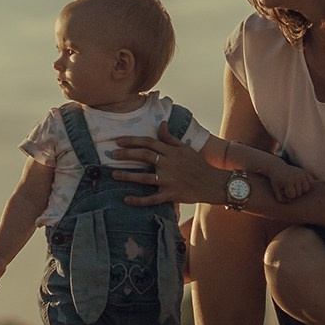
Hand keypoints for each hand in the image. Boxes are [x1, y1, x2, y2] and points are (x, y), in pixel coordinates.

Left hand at [107, 124, 231, 207]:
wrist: (213, 183)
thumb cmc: (198, 165)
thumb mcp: (185, 148)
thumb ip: (170, 138)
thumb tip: (161, 124)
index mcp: (172, 152)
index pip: (149, 142)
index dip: (133, 141)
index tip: (119, 141)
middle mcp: (169, 164)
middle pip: (144, 156)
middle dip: (126, 155)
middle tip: (112, 155)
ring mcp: (170, 180)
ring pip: (145, 177)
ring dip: (128, 176)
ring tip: (113, 174)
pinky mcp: (171, 195)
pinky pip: (152, 199)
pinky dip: (139, 200)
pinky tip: (126, 199)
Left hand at [268, 166, 314, 201]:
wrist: (277, 167)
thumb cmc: (276, 180)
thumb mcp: (275, 190)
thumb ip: (281, 199)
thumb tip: (291, 201)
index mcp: (288, 181)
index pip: (292, 196)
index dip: (288, 195)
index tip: (283, 191)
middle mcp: (296, 177)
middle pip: (300, 193)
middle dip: (294, 193)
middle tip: (288, 189)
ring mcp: (301, 174)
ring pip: (306, 189)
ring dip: (301, 190)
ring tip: (295, 187)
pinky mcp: (304, 172)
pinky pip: (311, 181)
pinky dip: (307, 183)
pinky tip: (301, 183)